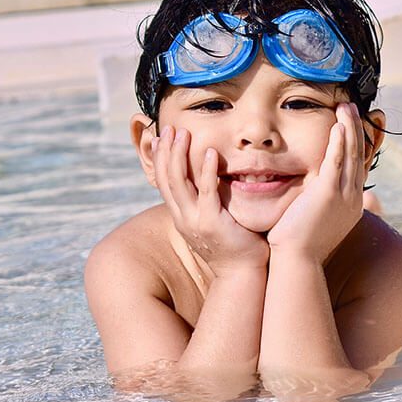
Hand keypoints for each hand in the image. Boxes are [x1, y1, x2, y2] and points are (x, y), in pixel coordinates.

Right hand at [153, 126, 268, 273]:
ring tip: (183, 133)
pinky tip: (210, 153)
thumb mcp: (211, 222)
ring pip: (179, 182)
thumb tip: (207, 183)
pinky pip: (206, 192)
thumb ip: (205, 202)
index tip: (161, 137)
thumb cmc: (233, 246)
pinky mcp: (212, 223)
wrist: (242, 274)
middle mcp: (182, 217)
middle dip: (166, 151)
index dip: (160, 158)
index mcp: (180, 216)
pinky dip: (206, 170)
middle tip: (169, 128)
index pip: (162, 182)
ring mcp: (194, 221)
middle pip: (166, 178)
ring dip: (179, 155)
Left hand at [267, 103, 364, 264]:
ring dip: (349, 128)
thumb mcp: (314, 221)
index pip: (356, 167)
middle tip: (353, 108)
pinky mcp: (328, 194)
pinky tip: (338, 126)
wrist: (297, 261)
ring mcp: (343, 196)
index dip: (357, 144)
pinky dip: (339, 142)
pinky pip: (336, 161)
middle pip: (358, 156)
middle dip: (357, 129)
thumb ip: (316, 204)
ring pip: (350, 154)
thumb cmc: (299, 246)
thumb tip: (311, 197)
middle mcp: (352, 198)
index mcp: (350, 204)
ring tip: (347, 107)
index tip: (355, 125)